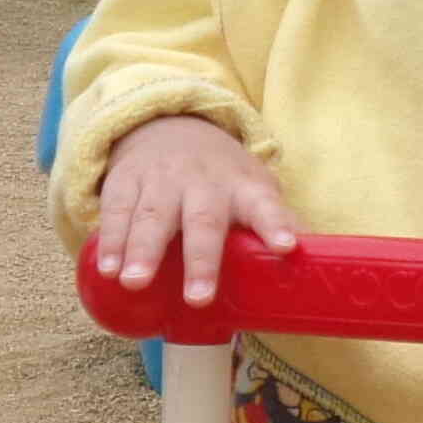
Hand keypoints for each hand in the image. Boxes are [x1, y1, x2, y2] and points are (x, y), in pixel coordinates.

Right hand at [94, 114, 299, 309]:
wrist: (167, 124)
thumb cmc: (220, 176)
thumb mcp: (254, 189)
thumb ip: (277, 225)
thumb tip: (315, 270)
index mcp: (242, 189)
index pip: (265, 207)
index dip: (276, 226)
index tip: (286, 247)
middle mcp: (203, 184)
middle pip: (203, 221)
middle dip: (201, 260)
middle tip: (198, 298)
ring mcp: (162, 181)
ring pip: (152, 217)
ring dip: (142, 251)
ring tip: (135, 283)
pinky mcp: (126, 181)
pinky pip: (117, 211)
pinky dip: (111, 241)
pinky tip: (107, 269)